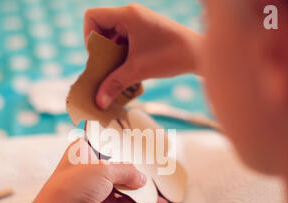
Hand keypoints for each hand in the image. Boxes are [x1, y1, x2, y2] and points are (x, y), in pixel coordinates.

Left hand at [11, 139, 168, 202]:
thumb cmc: (71, 187)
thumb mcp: (103, 170)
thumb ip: (126, 171)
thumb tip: (142, 178)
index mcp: (83, 152)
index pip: (105, 141)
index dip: (121, 139)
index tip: (139, 137)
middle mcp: (91, 169)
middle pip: (119, 164)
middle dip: (137, 165)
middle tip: (157, 161)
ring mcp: (98, 189)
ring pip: (125, 185)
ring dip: (142, 186)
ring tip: (162, 182)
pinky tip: (158, 202)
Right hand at [84, 3, 202, 108]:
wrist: (198, 54)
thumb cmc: (172, 56)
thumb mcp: (139, 71)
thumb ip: (115, 84)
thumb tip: (98, 102)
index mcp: (128, 15)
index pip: (92, 16)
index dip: (89, 36)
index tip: (98, 56)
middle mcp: (131, 15)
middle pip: (100, 27)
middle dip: (100, 50)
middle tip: (105, 69)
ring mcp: (137, 23)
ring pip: (111, 36)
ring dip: (111, 55)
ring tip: (117, 72)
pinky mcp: (143, 32)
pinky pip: (123, 41)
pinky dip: (121, 55)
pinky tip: (127, 70)